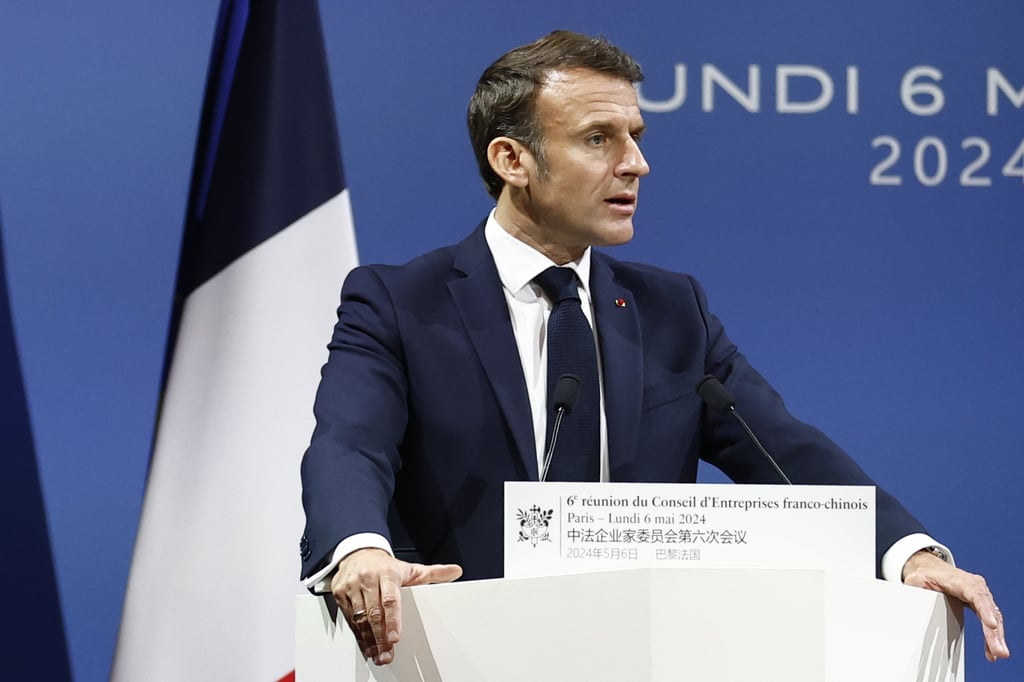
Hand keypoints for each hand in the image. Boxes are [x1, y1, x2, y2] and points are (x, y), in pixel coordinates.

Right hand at [331, 548, 462, 664]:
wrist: (357, 553)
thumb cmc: (385, 566)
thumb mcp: (410, 569)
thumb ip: (433, 573)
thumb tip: (455, 571)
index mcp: (388, 573)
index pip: (391, 599)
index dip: (394, 619)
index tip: (396, 637)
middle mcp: (368, 579)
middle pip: (375, 613)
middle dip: (381, 637)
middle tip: (387, 654)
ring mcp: (352, 587)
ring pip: (360, 618)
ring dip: (369, 640)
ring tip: (378, 655)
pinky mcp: (340, 594)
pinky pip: (350, 619)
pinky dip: (358, 635)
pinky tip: (366, 646)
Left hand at [902, 550, 1008, 660]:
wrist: (932, 570)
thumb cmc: (926, 575)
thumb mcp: (917, 578)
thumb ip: (915, 584)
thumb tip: (913, 591)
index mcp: (961, 580)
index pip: (976, 595)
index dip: (985, 610)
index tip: (991, 624)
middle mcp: (975, 587)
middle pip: (988, 609)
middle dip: (994, 632)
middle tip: (999, 650)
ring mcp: (980, 596)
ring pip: (993, 617)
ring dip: (996, 638)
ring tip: (998, 654)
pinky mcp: (980, 605)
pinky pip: (989, 621)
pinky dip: (991, 637)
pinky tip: (991, 651)